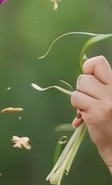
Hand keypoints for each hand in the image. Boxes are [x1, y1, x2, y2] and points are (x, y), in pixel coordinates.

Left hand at [71, 55, 111, 172]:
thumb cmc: (111, 121)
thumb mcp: (109, 98)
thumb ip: (99, 87)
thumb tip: (83, 73)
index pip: (98, 63)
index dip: (88, 69)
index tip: (90, 81)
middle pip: (84, 78)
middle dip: (82, 90)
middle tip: (89, 101)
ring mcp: (105, 102)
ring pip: (78, 91)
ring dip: (78, 102)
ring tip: (88, 110)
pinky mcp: (96, 114)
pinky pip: (76, 102)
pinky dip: (77, 111)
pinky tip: (85, 120)